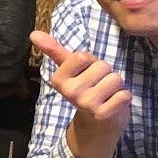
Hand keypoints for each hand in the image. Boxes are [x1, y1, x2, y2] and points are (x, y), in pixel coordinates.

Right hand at [30, 31, 131, 157]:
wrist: (96, 125)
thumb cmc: (85, 90)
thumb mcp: (69, 70)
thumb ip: (53, 50)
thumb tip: (33, 33)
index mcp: (58, 80)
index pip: (83, 56)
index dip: (91, 62)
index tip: (87, 74)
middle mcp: (70, 92)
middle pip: (102, 66)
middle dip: (106, 74)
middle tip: (98, 86)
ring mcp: (86, 104)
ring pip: (115, 79)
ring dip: (117, 86)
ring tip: (107, 95)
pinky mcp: (104, 114)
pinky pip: (124, 95)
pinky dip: (124, 98)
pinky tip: (115, 104)